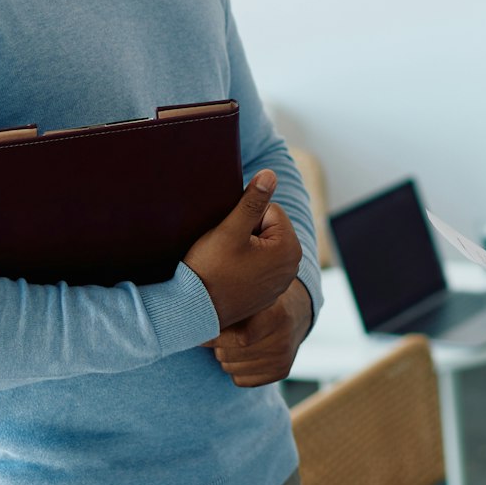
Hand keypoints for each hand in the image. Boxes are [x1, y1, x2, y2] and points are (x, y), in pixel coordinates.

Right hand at [182, 170, 304, 329]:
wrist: (193, 311)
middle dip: (247, 231)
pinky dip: (244, 266)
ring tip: (226, 262)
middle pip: (268, 228)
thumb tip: (271, 174)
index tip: (230, 236)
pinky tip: (228, 276)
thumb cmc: (210, 269)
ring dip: (244, 247)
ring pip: (261, 246)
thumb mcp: (230, 229)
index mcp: (289, 248)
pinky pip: (258, 266)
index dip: (245, 216)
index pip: (270, 210)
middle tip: (226, 249)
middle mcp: (292, 267)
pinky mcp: (268, 293)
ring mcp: (281, 282)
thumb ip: (253, 200)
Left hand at [203, 279, 312, 386]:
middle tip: (216, 333)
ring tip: (232, 341)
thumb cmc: (262, 299)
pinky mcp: (281, 373)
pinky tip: (244, 353)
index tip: (198, 330)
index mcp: (277, 315)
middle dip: (216, 346)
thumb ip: (228, 305)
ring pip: (230, 369)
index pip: (239, 338)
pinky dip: (235, 369)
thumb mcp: (250, 294)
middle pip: (228, 355)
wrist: (297, 311)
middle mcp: (283, 340)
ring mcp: (283, 359)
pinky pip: (240, 380)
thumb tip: (190, 317)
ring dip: (224, 357)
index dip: (213, 337)